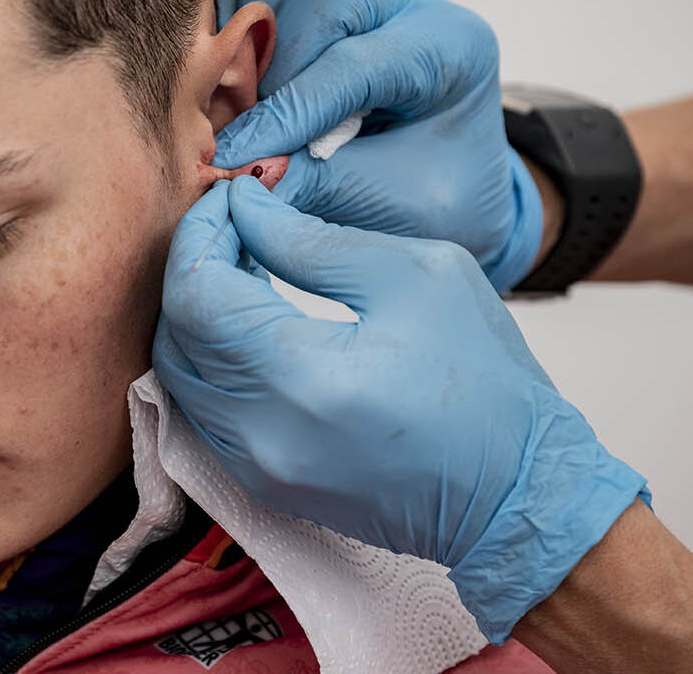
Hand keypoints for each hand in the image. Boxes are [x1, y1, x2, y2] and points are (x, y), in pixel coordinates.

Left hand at [153, 177, 646, 640]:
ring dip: (195, 315)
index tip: (229, 197)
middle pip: (176, 334)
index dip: (201, 233)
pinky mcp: (264, 486)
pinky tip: (249, 325)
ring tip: (240, 269)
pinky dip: (211, 360)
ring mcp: (258, 470)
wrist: (515, 495)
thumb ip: (311, 240)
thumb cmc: (486, 382)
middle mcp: (263, 435)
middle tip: (233, 225)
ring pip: (179, 376)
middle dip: (193, 266)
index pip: (198, 292)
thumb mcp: (416, 276)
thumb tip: (244, 209)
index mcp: (304, 377)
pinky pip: (203, 412)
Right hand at [213, 0, 542, 292]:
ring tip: (236, 102)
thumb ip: (318, 182)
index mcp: (446, 48)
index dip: (288, 112)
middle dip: (269, 70)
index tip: (237, 157)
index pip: (354, 63)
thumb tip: (237, 172)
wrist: (442, 189)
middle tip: (242, 133)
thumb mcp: (389, 204)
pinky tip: (230, 80)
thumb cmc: (431, 199)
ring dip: (243, 35)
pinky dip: (230, 21)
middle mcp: (404, 4)